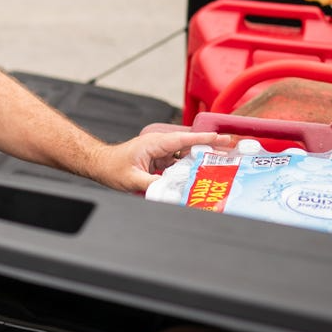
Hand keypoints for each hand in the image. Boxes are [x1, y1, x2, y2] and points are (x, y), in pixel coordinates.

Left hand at [91, 131, 225, 193]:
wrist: (100, 165)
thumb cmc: (112, 167)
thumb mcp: (132, 179)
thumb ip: (152, 185)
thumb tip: (171, 192)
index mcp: (155, 143)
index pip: (184, 140)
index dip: (204, 139)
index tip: (222, 139)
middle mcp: (160, 145)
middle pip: (190, 146)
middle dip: (210, 149)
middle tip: (232, 152)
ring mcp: (161, 152)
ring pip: (186, 156)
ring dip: (202, 160)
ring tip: (222, 165)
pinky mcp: (160, 161)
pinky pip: (179, 164)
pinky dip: (189, 169)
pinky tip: (200, 177)